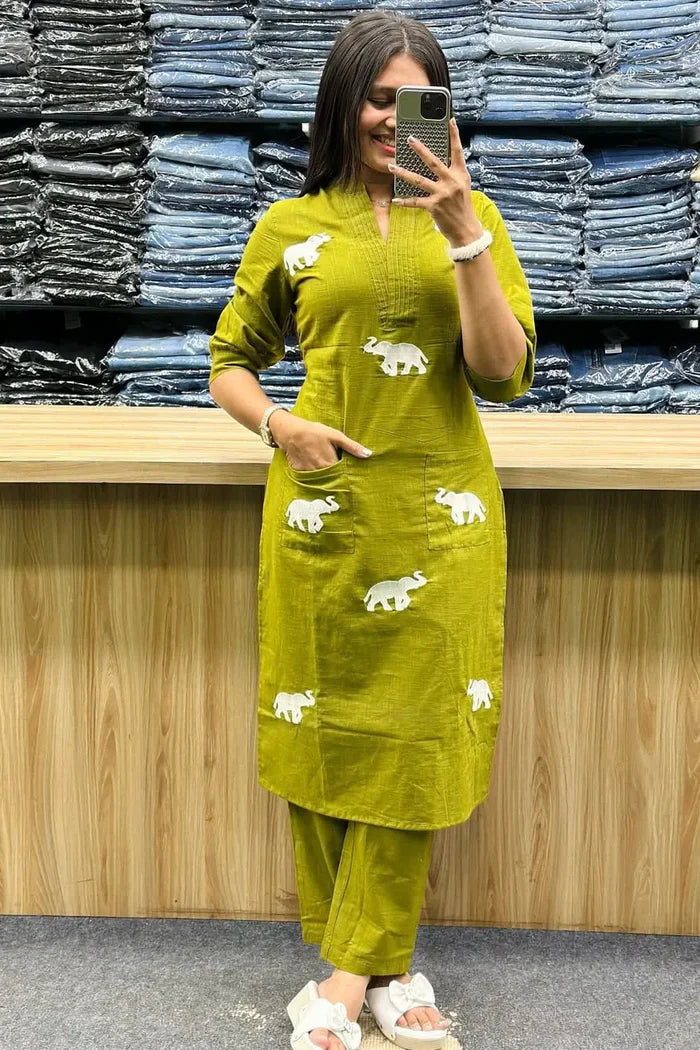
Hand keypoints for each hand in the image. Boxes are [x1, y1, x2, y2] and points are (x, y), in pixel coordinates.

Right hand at [270, 412, 372, 470]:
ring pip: (321, 479)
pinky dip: (313, 473)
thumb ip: (352, 446)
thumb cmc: (314, 432)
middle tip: (337, 469)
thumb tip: (368, 454)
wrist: (290, 432)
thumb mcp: (335, 436)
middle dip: (337, 477)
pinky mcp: (299, 473)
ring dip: (325, 476)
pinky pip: (309, 477)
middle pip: (332, 479)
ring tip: (323, 465)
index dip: (347, 474)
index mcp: (330, 464)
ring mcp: (308, 474)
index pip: (343, 475)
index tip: (350, 473)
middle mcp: (320, 472)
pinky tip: (312, 464)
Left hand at [388, 117, 481, 246]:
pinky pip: (415, 201)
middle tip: (409, 138)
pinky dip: (405, 201)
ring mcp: (442, 194)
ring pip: (418, 180)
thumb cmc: (462, 207)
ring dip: (403, 173)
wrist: (466, 230)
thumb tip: (437, 163)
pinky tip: (395, 200)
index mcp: (460, 175)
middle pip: (433, 161)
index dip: (454, 135)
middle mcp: (452, 182)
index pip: (457, 151)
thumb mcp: (462, 187)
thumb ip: (452, 174)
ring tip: (391, 166)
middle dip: (420, 149)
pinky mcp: (434, 206)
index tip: (450, 119)